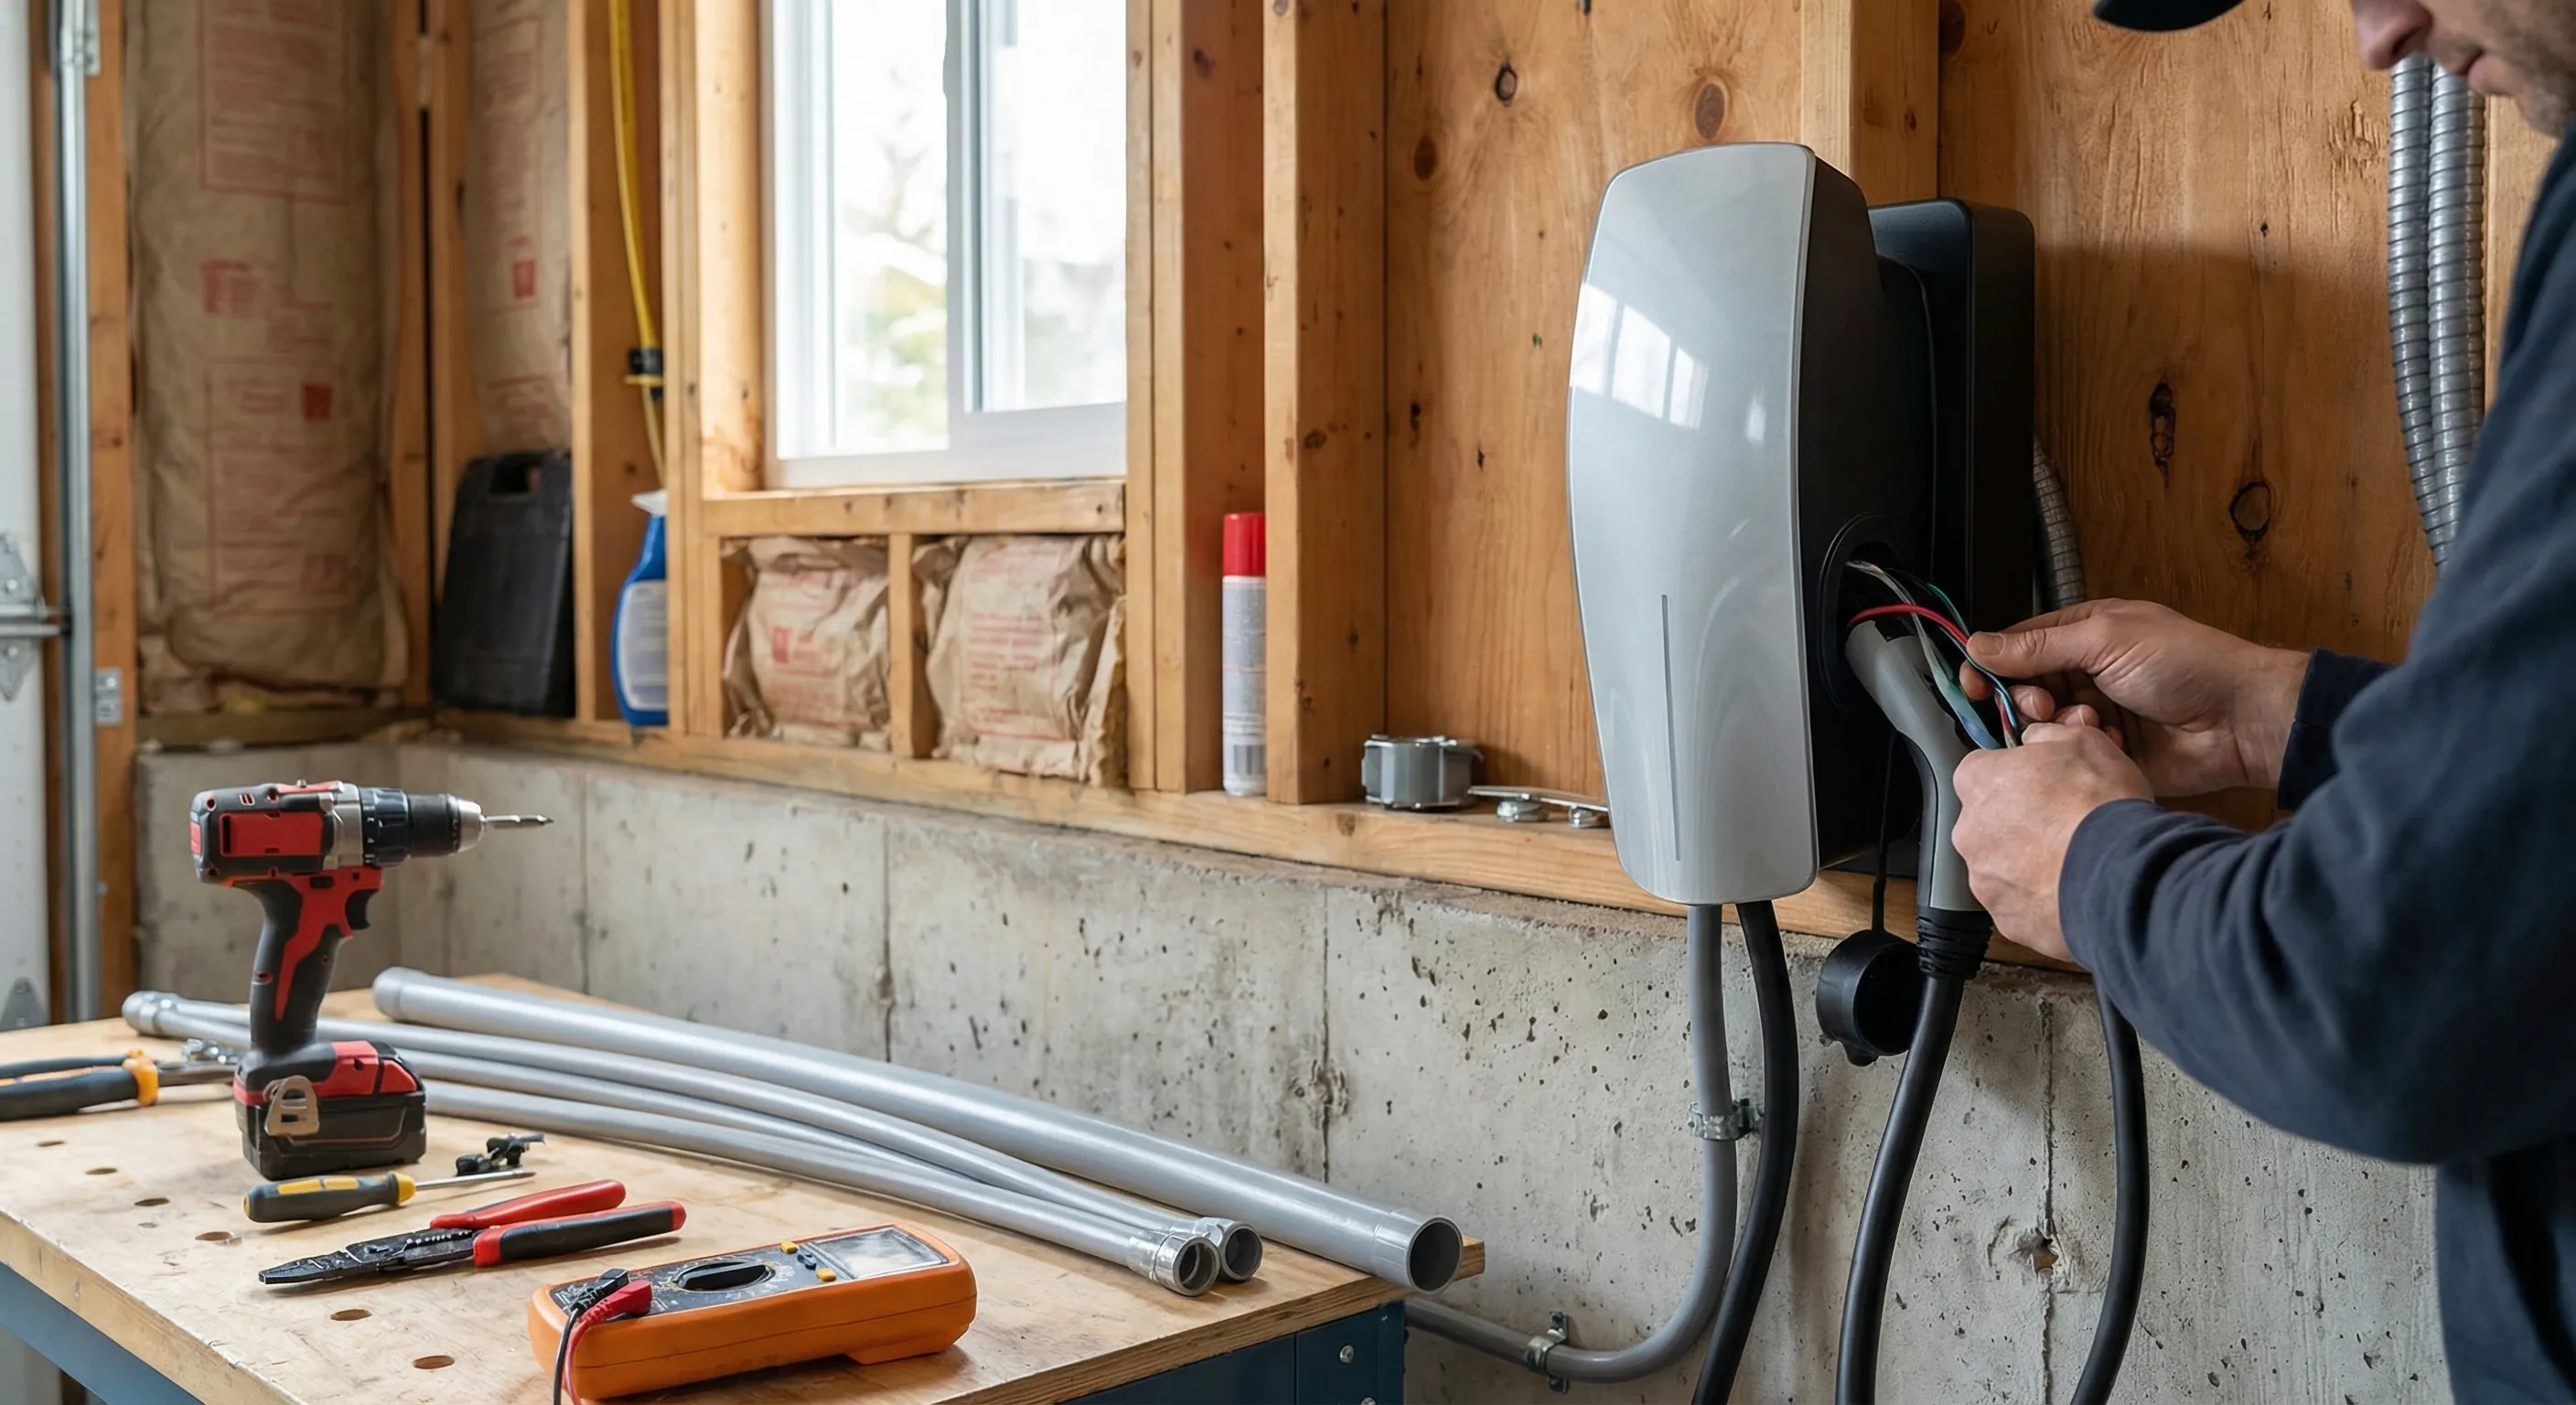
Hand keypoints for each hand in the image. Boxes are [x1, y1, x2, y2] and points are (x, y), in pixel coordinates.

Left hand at [1953, 721, 2152, 961]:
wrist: (2122, 875)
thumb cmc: (2098, 802)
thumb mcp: (2082, 741)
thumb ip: (2047, 737)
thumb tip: (2035, 740)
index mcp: (1978, 782)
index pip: (1980, 770)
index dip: (2013, 774)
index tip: (2040, 781)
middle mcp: (1968, 833)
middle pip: (1988, 822)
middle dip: (2019, 823)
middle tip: (2063, 823)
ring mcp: (1985, 882)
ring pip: (2002, 867)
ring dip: (2029, 864)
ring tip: (2075, 861)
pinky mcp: (2007, 921)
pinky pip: (2021, 905)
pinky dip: (2042, 900)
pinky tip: (2075, 891)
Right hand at [1958, 600, 2309, 795]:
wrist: (2241, 720)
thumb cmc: (2185, 664)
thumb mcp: (2105, 639)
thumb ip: (2039, 646)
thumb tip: (1979, 644)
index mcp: (2086, 635)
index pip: (2020, 647)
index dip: (1992, 665)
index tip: (1972, 685)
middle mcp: (2087, 674)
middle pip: (2025, 690)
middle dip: (2026, 701)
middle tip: (2043, 708)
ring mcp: (2097, 717)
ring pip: (2044, 729)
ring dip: (2057, 728)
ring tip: (2085, 725)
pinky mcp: (2108, 756)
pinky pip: (2069, 759)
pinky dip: (2079, 754)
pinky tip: (2104, 746)